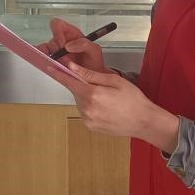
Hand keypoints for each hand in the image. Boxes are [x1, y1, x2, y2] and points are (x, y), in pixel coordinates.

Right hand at [37, 18, 107, 72]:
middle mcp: (62, 41)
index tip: (63, 44)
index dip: (58, 32)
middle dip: (56, 48)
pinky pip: (42, 57)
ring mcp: (56, 52)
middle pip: (51, 38)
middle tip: (64, 57)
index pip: (58, 25)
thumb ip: (84, 44)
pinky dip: (43, 60)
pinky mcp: (52, 61)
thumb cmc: (93, 63)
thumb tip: (68, 45)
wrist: (92, 78)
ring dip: (52, 56)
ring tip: (62, 64)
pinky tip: (51, 64)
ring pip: (45, 49)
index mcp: (71, 34)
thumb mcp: (94, 51)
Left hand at [49, 63, 181, 150]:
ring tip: (107, 99)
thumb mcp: (114, 81)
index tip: (50, 67)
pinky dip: (91, 107)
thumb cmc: (133, 100)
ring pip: (80, 102)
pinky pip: (85, 112)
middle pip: (76, 92)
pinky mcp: (90, 127)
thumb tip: (73, 68)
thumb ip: (91, 75)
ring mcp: (88, 119)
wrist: (144, 122)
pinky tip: (106, 108)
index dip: (59, 74)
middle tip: (100, 86)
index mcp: (93, 94)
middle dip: (82, 86)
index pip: (69, 81)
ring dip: (87, 97)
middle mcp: (87, 109)